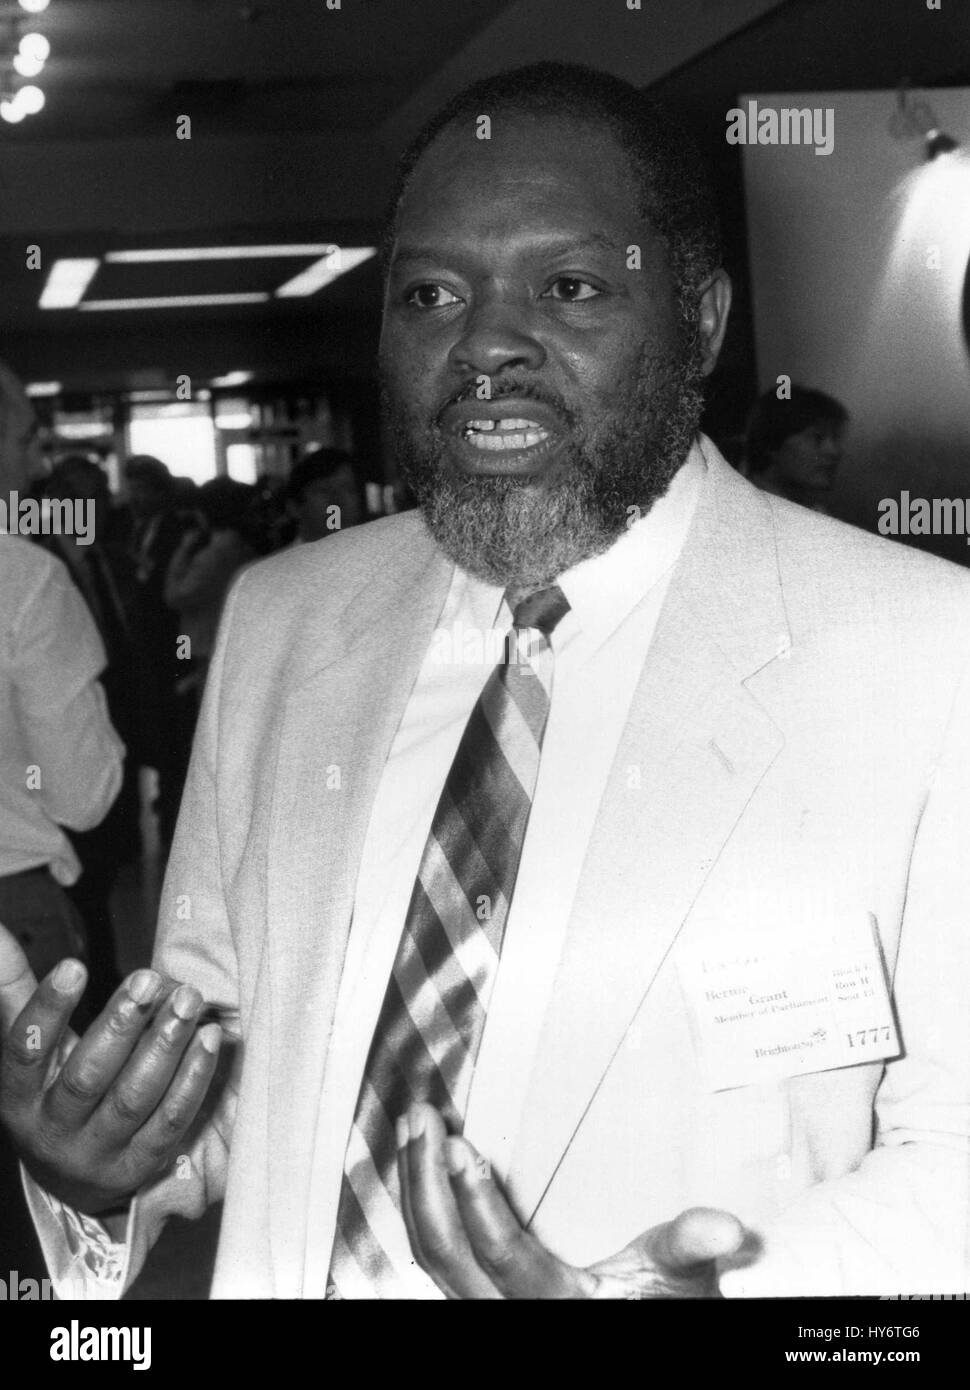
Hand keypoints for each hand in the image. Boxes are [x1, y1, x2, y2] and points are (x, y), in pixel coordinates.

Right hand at [0, 922, 221, 1215]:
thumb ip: (15, 990)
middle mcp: (53, 1131)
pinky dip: (193, 1078)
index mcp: (18, 1097)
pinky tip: (209, 1037)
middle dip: (121, 1024)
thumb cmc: (51, 1088)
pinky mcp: (140, 1167)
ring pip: (134, 1098)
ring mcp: (98, 1154)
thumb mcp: (30, 1049)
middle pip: (87, 1077)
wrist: (72, 1176)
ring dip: (165, 1045)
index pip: (25, 1053)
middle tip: (150, 978)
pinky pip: (171, 1121)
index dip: (48, 1009)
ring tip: (189, 999)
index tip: (75, 964)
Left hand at [398, 1102, 746, 1298]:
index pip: (500, 1257)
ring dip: (414, 1188)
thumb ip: (690, 1247)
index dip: (474, 1204)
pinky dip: (420, 1209)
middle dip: (424, 1180)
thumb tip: (725, 1227)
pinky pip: (434, 1259)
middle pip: (444, 1253)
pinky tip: (418, 1169)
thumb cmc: (662, 1309)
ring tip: (412, 1129)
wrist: (643, 1338)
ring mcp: (486, 1308)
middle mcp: (508, 1314)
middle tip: (422, 1118)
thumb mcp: (681, 1280)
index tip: (460, 1147)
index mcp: (555, 1306)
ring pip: (428, 1256)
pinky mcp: (477, 1297)